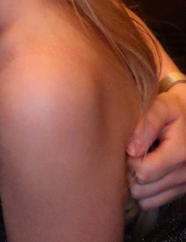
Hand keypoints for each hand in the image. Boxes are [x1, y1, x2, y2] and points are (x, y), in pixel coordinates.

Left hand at [128, 82, 185, 207]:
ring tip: (137, 161)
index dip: (129, 160)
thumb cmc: (175, 110)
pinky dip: (145, 191)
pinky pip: (155, 201)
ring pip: (147, 198)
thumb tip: (131, 149)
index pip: (144, 171)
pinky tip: (144, 172)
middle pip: (143, 188)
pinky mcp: (181, 190)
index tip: (127, 147)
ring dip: (136, 183)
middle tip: (129, 154)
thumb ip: (147, 123)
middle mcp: (184, 174)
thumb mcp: (162, 107)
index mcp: (180, 153)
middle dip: (130, 172)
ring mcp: (184, 184)